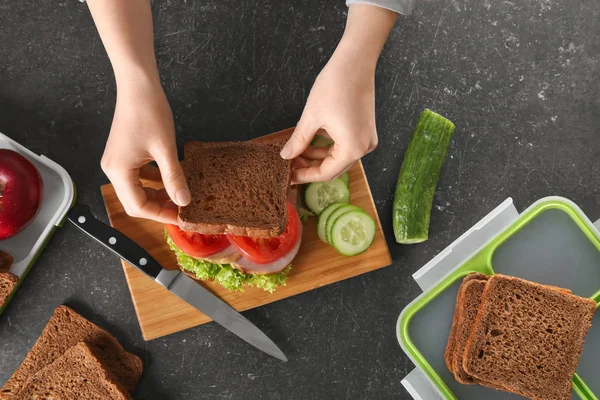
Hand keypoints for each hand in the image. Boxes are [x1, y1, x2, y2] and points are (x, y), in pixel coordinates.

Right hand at [100, 80, 190, 222]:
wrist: (138, 85)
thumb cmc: (149, 112)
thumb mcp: (166, 149)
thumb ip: (174, 178)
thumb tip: (184, 201)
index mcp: (118, 171)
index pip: (138, 206)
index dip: (160, 215)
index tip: (180, 216)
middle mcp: (112, 169)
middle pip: (134, 201)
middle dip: (158, 207)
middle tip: (181, 209)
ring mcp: (116, 162)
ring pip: (137, 189)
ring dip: (157, 195)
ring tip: (179, 196)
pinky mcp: (123, 155)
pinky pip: (137, 177)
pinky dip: (153, 182)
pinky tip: (170, 179)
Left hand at [282, 49, 377, 183]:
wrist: (355, 62)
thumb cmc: (335, 86)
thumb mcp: (311, 117)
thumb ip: (299, 141)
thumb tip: (286, 155)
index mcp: (353, 149)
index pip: (326, 173)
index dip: (305, 176)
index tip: (289, 176)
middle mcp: (364, 148)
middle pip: (333, 167)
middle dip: (311, 167)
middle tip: (290, 165)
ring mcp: (367, 139)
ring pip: (338, 157)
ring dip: (318, 156)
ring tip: (297, 151)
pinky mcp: (365, 129)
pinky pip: (344, 145)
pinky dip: (328, 146)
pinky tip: (311, 140)